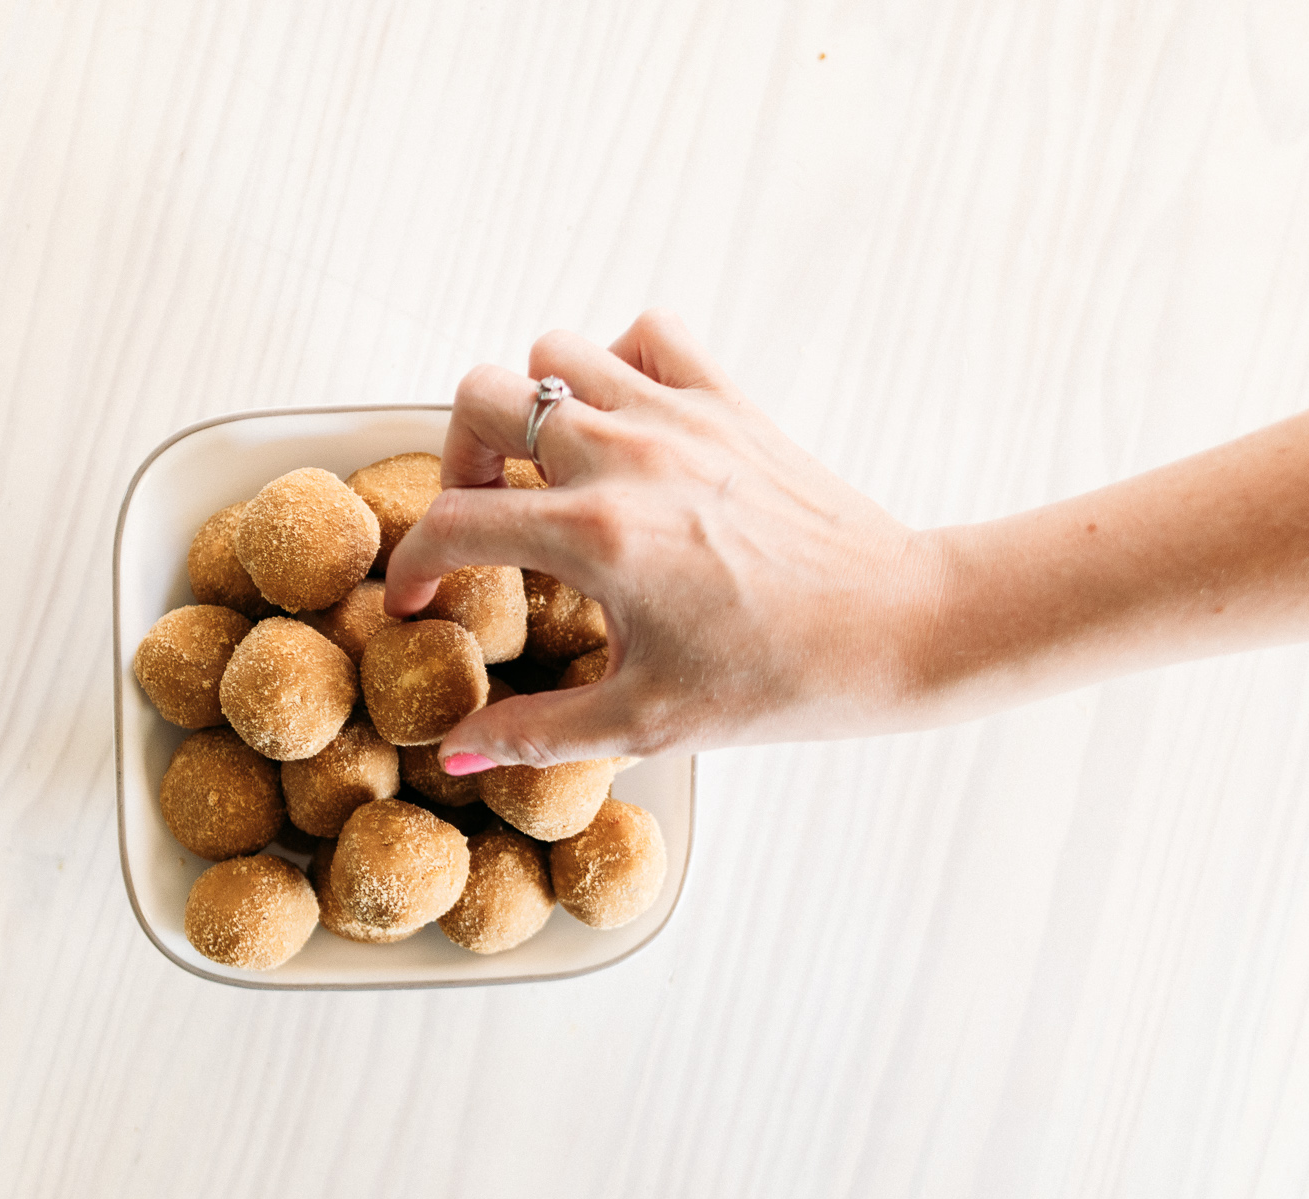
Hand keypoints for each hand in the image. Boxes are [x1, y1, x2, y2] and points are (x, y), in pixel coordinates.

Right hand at [384, 310, 948, 768]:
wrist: (897, 628)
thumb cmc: (781, 679)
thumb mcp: (647, 722)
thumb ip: (536, 733)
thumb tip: (453, 753)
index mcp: (594, 536)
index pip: (452, 524)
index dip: (411, 569)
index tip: (417, 603)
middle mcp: (626, 456)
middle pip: (481, 397)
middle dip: (456, 458)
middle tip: (479, 516)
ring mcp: (679, 416)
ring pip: (555, 350)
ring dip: (531, 403)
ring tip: (548, 470)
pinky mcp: (729, 401)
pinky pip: (649, 334)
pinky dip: (618, 362)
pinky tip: (626, 426)